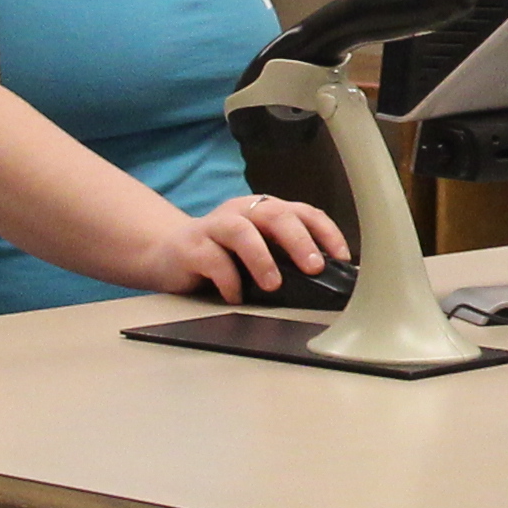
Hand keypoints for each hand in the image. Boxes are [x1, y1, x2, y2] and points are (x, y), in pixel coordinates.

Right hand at [158, 191, 347, 297]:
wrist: (167, 253)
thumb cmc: (222, 254)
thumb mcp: (258, 250)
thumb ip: (285, 257)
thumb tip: (324, 280)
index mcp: (265, 210)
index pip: (304, 212)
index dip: (325, 233)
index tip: (341, 258)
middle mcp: (242, 212)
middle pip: (275, 215)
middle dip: (299, 241)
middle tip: (314, 267)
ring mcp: (215, 226)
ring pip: (241, 232)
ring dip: (261, 258)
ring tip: (273, 284)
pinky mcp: (191, 246)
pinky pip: (212, 259)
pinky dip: (228, 279)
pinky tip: (235, 296)